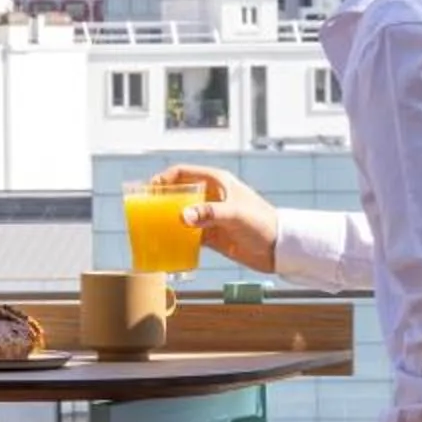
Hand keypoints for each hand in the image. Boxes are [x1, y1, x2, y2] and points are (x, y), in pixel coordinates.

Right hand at [152, 165, 278, 275]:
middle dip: (160, 201)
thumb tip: (182, 217)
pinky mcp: (212, 235)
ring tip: (148, 230)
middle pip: (178, 194)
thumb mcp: (235, 215)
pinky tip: (166, 245)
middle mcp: (211, 196)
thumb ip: (209, 214)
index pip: (183, 173)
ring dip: (167, 221)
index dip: (163, 178)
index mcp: (217, 182)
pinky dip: (177, 239)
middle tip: (142, 212)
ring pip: (181, 215)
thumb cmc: (262, 223)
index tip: (148, 190)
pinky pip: (188, 234)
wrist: (278, 249)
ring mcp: (211, 216)